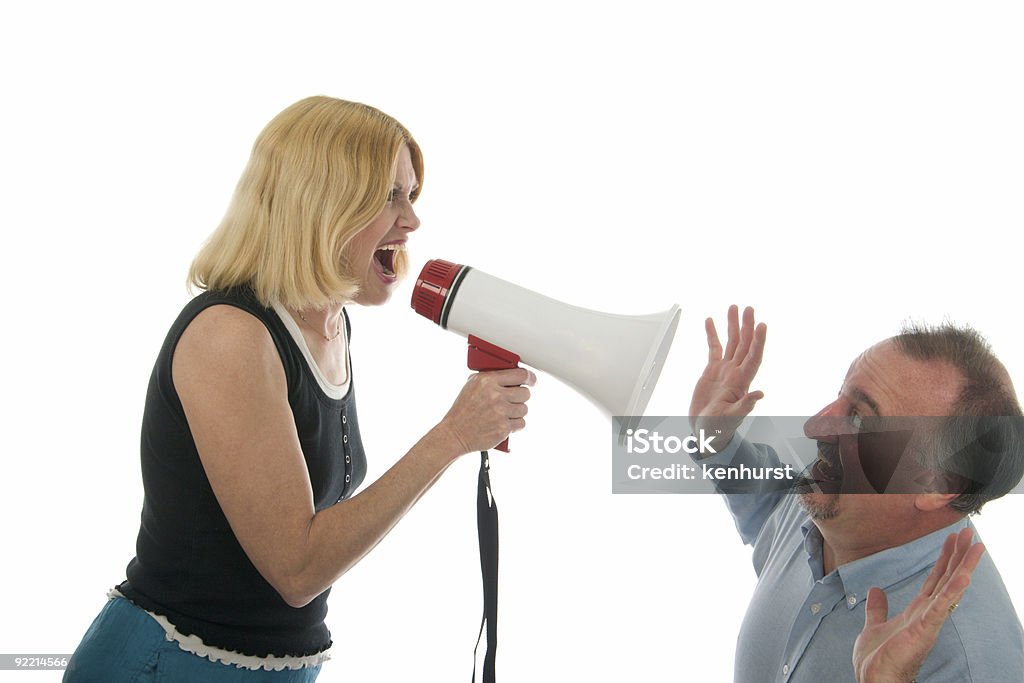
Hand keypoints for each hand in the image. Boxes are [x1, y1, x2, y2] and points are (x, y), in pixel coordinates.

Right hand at [437, 368, 535, 454]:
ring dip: (517, 412)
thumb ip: (491, 378)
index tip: (532, 380)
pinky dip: (515, 425)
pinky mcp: (504, 428)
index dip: (529, 377)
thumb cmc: (462, 410)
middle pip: (525, 393)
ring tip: (504, 414)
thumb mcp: (472, 385)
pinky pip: (521, 423)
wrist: (455, 433)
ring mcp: (501, 412)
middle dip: (520, 397)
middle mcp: (495, 395)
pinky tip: (503, 423)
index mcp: (488, 381)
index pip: (520, 374)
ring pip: (524, 409)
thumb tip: (511, 375)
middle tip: (511, 400)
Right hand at [689, 305, 766, 443]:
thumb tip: (760, 394)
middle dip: (747, 326)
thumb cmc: (719, 429)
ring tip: (734, 308)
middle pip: (744, 344)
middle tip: (749, 308)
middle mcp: (736, 372)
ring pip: (731, 342)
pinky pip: (714, 348)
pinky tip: (710, 321)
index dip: (758, 341)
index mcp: (742, 382)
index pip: (753, 357)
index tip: (761, 325)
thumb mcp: (732, 419)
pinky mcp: (712, 370)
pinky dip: (713, 334)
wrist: (706, 431)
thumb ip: (746, 405)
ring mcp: (725, 370)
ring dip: (733, 325)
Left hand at [853, 528, 984, 682]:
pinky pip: (942, 605)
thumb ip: (878, 609)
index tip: (952, 541)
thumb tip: (876, 591)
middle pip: (946, 578)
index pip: (934, 580)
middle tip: (968, 534)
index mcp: (917, 611)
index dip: (944, 560)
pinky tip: (963, 575)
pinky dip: (953, 590)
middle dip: (958, 556)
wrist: (875, 678)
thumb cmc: (877, 659)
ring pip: (950, 588)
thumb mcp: (875, 626)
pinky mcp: (925, 628)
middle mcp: (927, 613)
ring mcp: (929, 620)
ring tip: (974, 547)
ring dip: (962, 566)